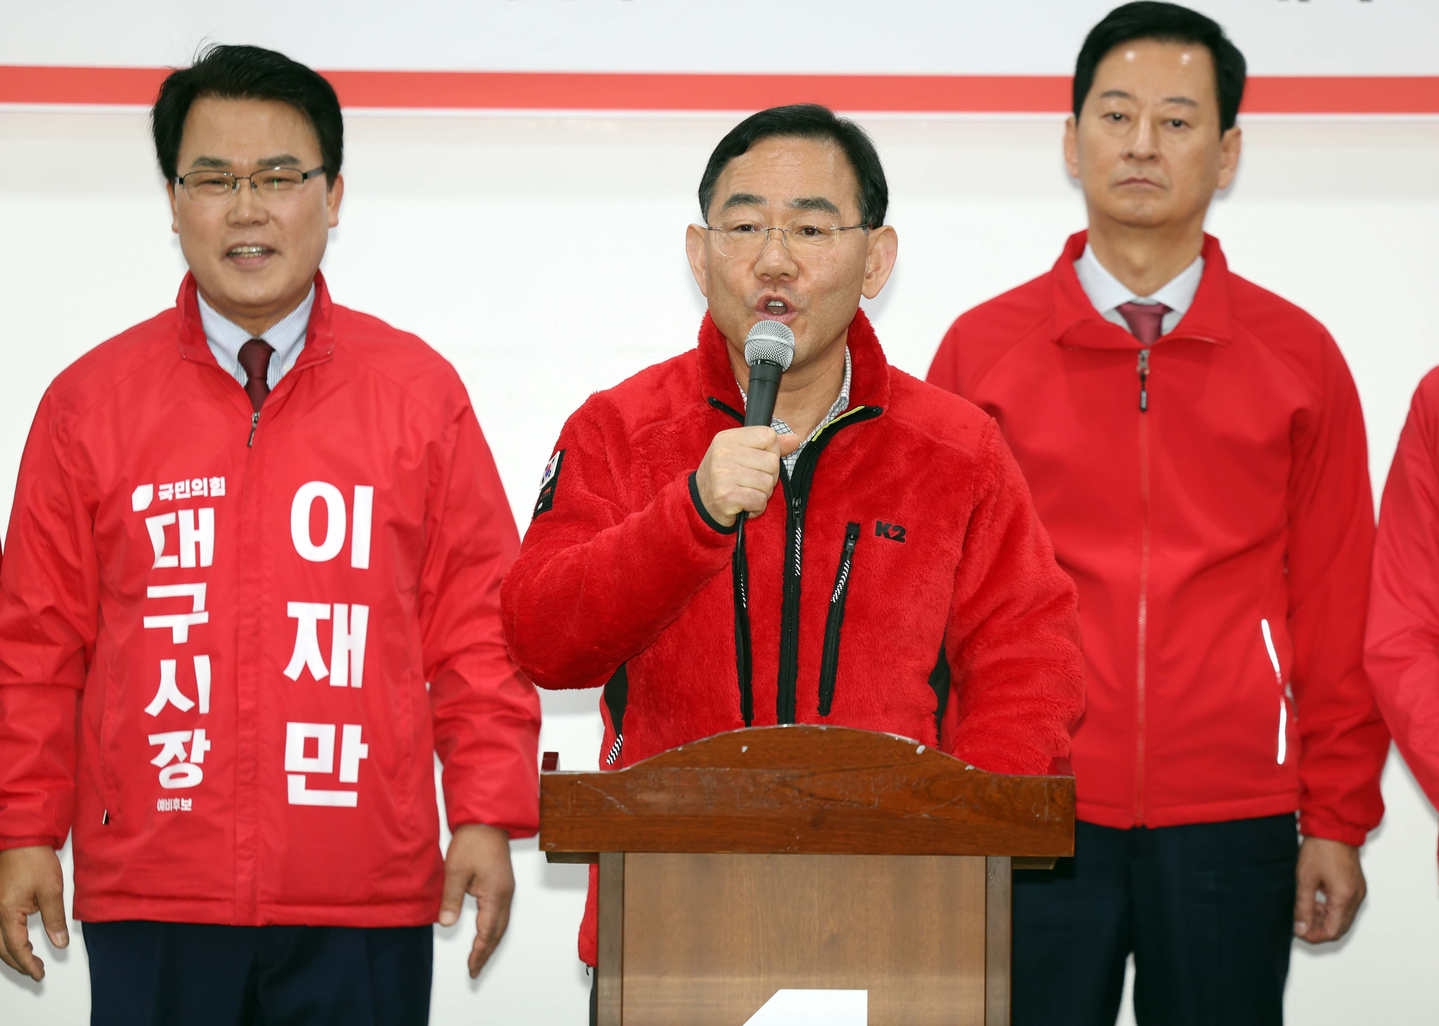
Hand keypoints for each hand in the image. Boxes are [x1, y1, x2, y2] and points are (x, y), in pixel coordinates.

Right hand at [0, 845, 66, 980]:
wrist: (22, 838)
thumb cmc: (34, 859)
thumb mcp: (51, 890)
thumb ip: (54, 919)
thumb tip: (59, 942)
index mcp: (7, 913)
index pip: (16, 947)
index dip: (27, 963)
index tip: (38, 973)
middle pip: (2, 948)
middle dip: (18, 962)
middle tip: (35, 971)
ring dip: (11, 952)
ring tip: (29, 960)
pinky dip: (6, 939)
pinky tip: (17, 941)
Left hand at [438, 824, 514, 978]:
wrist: (486, 819)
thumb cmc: (473, 840)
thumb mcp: (455, 870)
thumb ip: (451, 899)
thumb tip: (447, 923)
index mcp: (495, 894)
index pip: (487, 932)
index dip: (479, 952)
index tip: (471, 968)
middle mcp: (505, 894)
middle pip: (498, 931)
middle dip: (487, 952)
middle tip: (475, 969)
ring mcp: (506, 888)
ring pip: (502, 923)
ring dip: (491, 941)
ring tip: (480, 955)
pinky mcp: (503, 883)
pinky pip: (501, 912)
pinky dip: (494, 927)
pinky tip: (486, 930)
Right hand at [695, 426, 801, 526]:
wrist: (700, 503)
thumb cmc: (725, 476)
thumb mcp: (742, 453)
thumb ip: (769, 445)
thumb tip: (795, 439)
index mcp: (728, 438)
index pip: (768, 436)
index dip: (771, 452)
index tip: (757, 462)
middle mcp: (723, 453)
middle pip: (772, 462)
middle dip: (768, 477)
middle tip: (750, 483)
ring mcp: (723, 475)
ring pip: (768, 483)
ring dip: (762, 494)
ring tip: (746, 493)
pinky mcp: (726, 496)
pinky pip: (760, 500)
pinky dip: (756, 507)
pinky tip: (744, 505)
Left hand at [1294, 836, 1365, 942]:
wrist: (1334, 827)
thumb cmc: (1320, 848)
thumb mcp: (1305, 879)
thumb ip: (1303, 906)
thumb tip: (1301, 928)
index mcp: (1344, 897)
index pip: (1332, 931)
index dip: (1315, 935)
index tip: (1299, 932)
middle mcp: (1355, 897)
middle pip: (1339, 926)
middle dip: (1319, 928)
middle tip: (1300, 923)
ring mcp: (1358, 891)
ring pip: (1343, 917)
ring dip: (1325, 918)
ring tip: (1305, 910)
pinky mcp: (1355, 884)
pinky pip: (1345, 905)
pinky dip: (1331, 908)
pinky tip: (1315, 900)